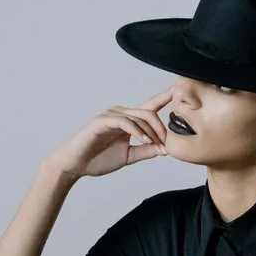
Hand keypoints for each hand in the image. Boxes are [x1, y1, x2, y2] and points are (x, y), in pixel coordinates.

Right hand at [45, 87, 177, 181]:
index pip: (150, 106)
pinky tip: (144, 141)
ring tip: (156, 145)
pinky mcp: (101, 121)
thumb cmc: (97, 159)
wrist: (74, 165)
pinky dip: (137, 131)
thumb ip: (146, 151)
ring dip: (151, 131)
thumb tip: (165, 149)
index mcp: (128, 120)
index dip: (166, 97)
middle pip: (148, 111)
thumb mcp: (128, 156)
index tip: (181, 90)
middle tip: (168, 143)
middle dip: (161, 127)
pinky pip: (125, 122)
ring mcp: (110, 115)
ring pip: (138, 116)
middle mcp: (120, 113)